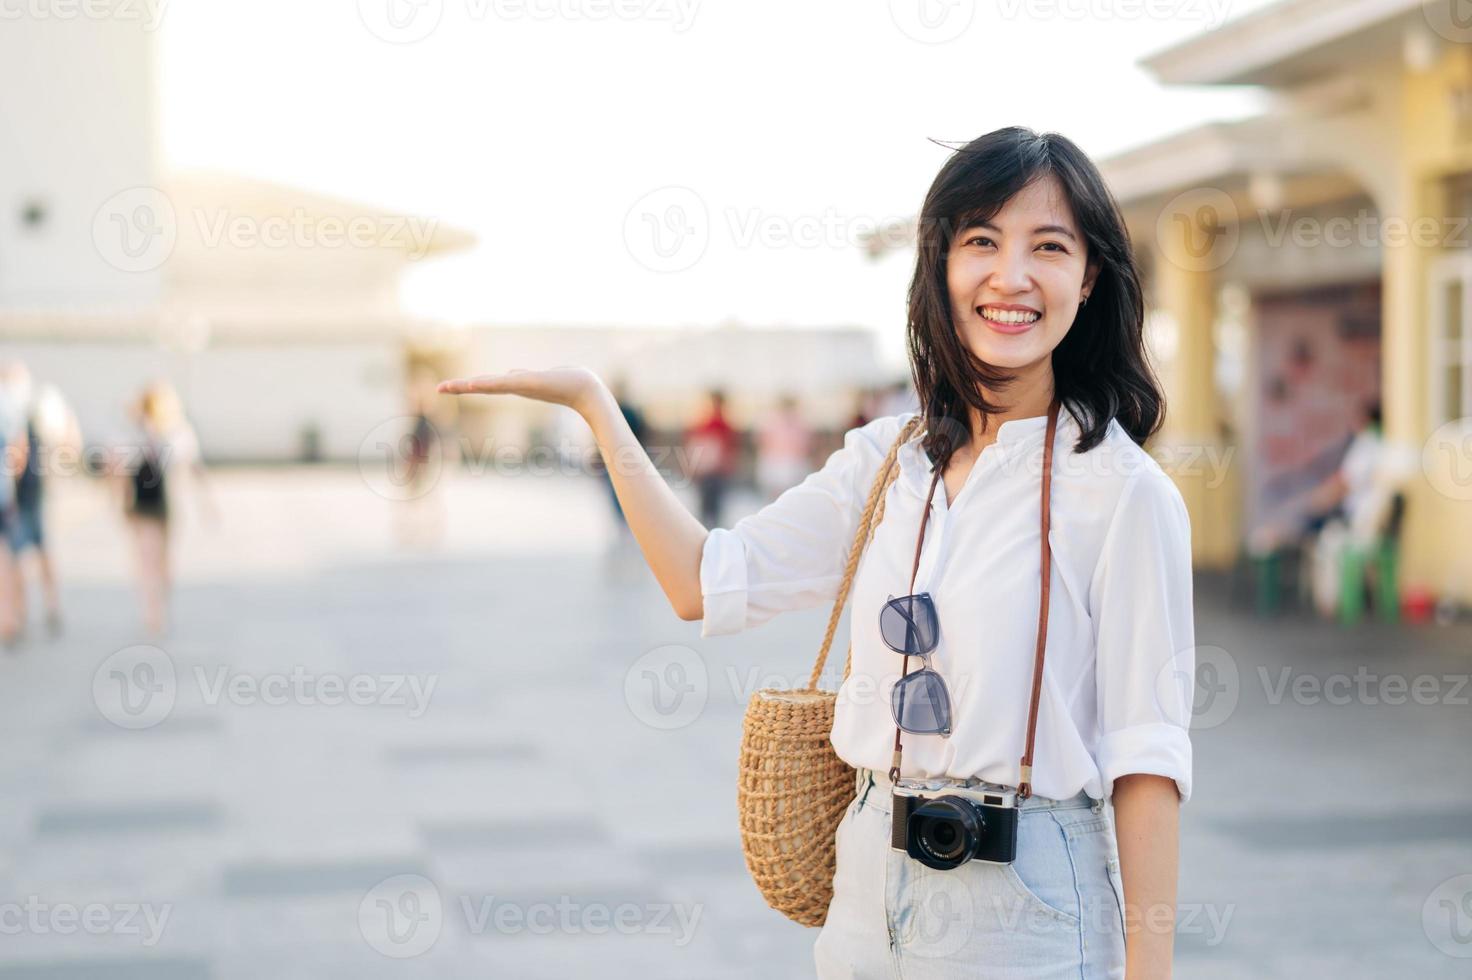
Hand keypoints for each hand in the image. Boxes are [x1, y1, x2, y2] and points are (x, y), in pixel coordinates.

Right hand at [437, 366, 606, 417]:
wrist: (586, 389)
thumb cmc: (566, 383)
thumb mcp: (538, 377)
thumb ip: (522, 377)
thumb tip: (511, 374)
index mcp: (515, 385)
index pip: (485, 384)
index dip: (466, 385)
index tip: (447, 387)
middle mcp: (515, 386)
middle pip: (482, 386)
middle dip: (460, 387)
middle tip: (439, 388)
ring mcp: (521, 385)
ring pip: (490, 385)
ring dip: (469, 385)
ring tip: (449, 386)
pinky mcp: (529, 383)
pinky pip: (505, 382)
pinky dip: (490, 383)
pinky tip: (476, 383)